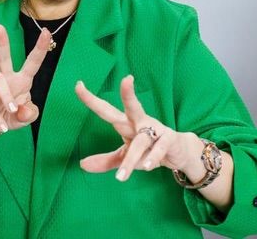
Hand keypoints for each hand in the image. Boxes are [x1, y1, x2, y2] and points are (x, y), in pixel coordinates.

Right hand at [0, 23, 50, 139]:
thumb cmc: (12, 117)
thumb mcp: (26, 117)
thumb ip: (29, 113)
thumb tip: (22, 110)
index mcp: (22, 80)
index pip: (33, 62)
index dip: (40, 47)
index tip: (47, 31)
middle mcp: (7, 79)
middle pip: (3, 57)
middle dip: (1, 42)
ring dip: (6, 96)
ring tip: (12, 110)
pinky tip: (3, 127)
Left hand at [75, 75, 195, 181]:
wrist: (178, 153)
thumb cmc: (148, 149)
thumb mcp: (125, 155)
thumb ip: (106, 160)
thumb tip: (82, 164)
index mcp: (126, 123)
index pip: (106, 110)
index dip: (92, 100)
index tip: (78, 86)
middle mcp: (140, 121)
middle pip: (132, 106)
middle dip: (129, 93)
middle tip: (127, 80)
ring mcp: (156, 129)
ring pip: (142, 140)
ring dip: (131, 159)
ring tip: (121, 177)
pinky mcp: (169, 139)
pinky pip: (160, 148)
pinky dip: (152, 157)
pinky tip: (147, 166)